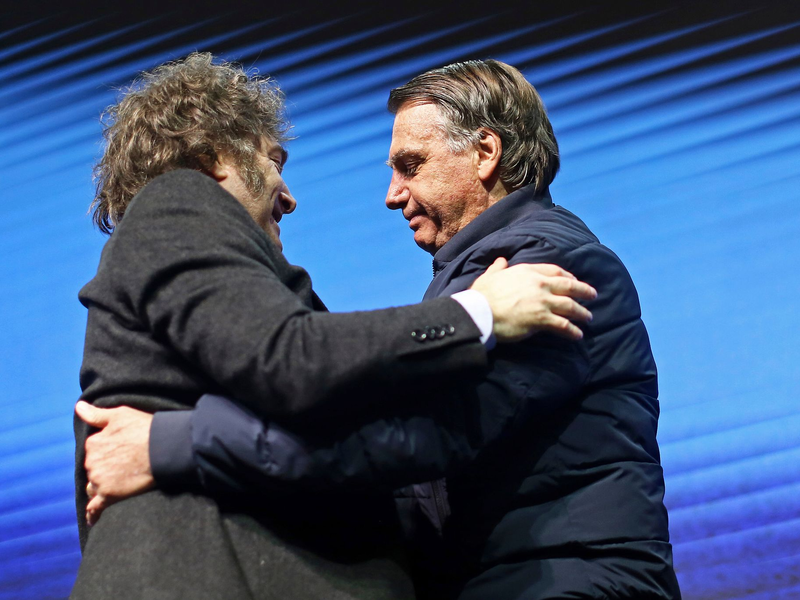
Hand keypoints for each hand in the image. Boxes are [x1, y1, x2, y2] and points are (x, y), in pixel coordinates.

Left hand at [75, 401, 155, 526]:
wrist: (164, 448)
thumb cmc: (144, 428)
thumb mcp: (120, 414)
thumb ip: (96, 414)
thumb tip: (78, 407)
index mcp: (93, 443)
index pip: (93, 449)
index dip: (106, 449)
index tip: (119, 449)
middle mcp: (91, 462)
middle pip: (93, 468)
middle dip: (103, 467)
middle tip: (123, 465)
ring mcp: (99, 480)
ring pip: (94, 486)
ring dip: (101, 486)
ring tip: (117, 484)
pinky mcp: (109, 495)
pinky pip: (96, 507)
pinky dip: (93, 514)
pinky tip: (93, 519)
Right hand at [470, 258, 596, 341]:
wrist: (480, 312)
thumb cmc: (482, 294)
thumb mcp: (489, 276)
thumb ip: (498, 268)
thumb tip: (501, 261)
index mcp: (528, 271)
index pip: (555, 270)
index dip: (568, 275)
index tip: (574, 279)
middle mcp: (539, 284)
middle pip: (569, 286)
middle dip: (583, 290)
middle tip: (593, 295)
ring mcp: (542, 302)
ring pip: (570, 306)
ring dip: (582, 312)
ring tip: (588, 317)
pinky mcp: (541, 319)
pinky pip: (563, 325)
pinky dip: (573, 330)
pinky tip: (578, 335)